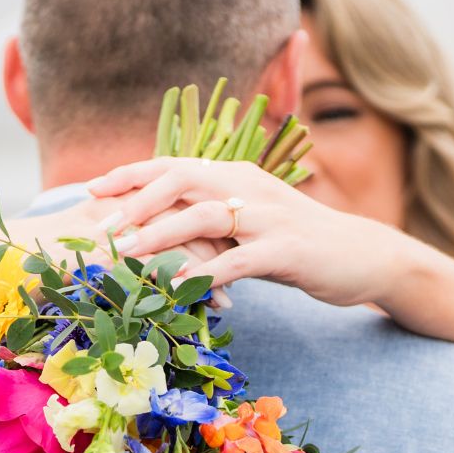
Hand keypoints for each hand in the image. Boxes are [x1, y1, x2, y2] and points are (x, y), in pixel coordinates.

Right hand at [8, 190, 228, 277]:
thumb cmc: (43, 257)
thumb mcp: (91, 243)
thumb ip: (124, 243)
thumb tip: (159, 262)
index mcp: (126, 195)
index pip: (185, 200)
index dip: (215, 224)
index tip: (238, 250)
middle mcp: (124, 203)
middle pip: (192, 214)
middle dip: (225, 245)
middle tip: (247, 272)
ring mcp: (115, 224)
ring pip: (180, 238)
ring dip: (211, 268)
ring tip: (230, 296)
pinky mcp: (106, 250)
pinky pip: (157, 264)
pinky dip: (185, 284)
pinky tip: (207, 305)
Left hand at [86, 158, 422, 309]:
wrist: (362, 255)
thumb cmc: (297, 241)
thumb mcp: (250, 220)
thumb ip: (210, 216)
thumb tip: (159, 224)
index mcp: (236, 176)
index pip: (173, 165)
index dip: (131, 175)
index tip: (91, 190)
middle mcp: (249, 187)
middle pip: (181, 180)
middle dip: (135, 201)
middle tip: (99, 224)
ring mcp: (268, 217)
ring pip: (204, 216)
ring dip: (161, 234)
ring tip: (126, 253)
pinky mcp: (286, 249)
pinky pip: (238, 259)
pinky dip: (207, 272)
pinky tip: (180, 286)